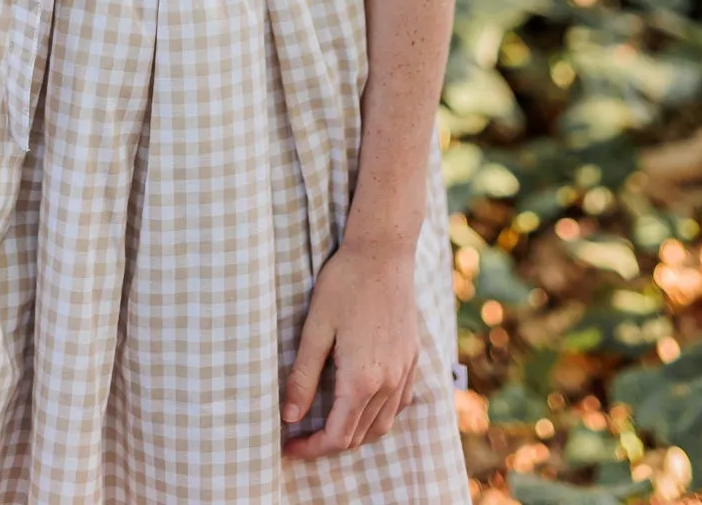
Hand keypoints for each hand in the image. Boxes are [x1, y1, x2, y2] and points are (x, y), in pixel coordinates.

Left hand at [281, 238, 418, 459]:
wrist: (383, 252)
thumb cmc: (344, 283)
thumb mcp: (315, 327)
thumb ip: (303, 376)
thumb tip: (289, 417)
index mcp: (362, 379)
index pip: (337, 437)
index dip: (311, 450)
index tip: (288, 449)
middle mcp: (388, 383)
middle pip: (359, 436)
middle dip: (328, 444)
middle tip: (300, 437)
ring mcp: (404, 372)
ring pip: (382, 426)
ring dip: (354, 434)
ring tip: (327, 427)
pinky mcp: (412, 359)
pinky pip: (398, 405)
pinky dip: (378, 416)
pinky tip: (361, 405)